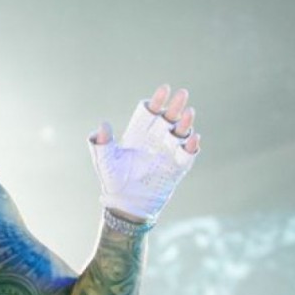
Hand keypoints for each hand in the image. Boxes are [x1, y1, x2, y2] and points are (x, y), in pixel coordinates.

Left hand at [88, 84, 200, 221]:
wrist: (125, 204)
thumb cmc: (112, 180)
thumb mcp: (104, 161)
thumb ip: (102, 143)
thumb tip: (102, 125)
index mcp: (138, 134)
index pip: (149, 113)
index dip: (156, 101)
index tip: (164, 89)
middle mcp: (154, 140)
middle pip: (168, 118)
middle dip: (175, 106)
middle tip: (183, 93)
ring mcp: (167, 153)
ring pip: (180, 133)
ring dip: (186, 123)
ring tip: (189, 113)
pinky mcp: (177, 168)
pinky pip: (187, 155)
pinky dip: (191, 146)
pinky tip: (193, 139)